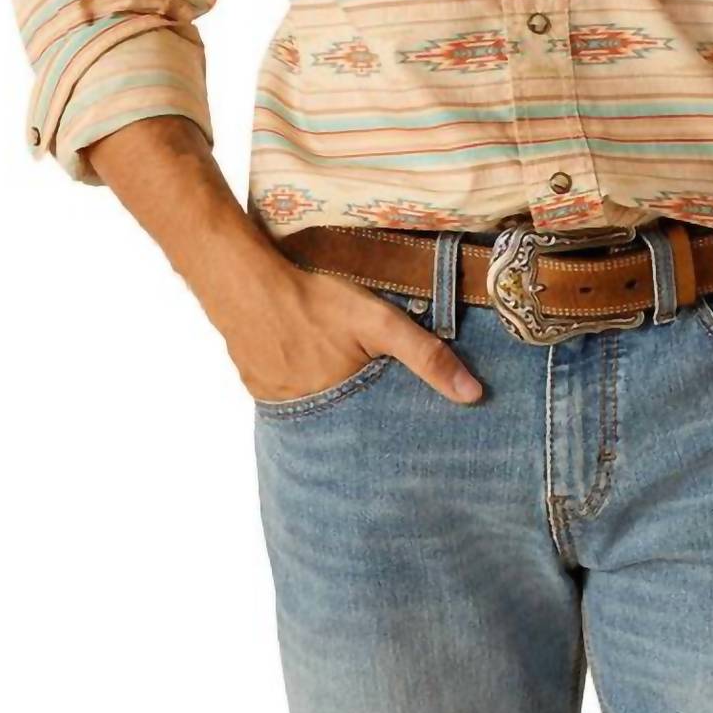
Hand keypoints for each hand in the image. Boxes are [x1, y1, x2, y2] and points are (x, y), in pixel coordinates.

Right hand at [192, 244, 483, 405]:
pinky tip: (307, 355)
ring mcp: (276, 402)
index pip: (377, 433)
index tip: (411, 427)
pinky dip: (302, 380)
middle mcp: (306, 416)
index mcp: (340, 407)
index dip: (393, 427)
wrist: (240, 280)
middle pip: (346, 420)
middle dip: (363, 413)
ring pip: (316, 406)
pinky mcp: (256, 384)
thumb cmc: (312, 299)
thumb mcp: (379, 322)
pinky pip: (288, 392)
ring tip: (338, 370)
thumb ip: (426, 356)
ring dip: (331, 395)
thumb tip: (473, 394)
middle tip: (371, 388)